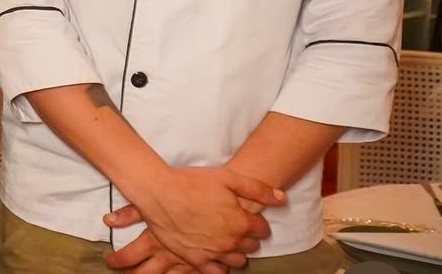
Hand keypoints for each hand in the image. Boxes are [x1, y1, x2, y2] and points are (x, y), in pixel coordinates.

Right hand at [121, 166, 282, 272]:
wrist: (159, 193)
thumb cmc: (191, 182)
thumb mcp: (227, 177)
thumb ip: (258, 189)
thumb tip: (282, 199)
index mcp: (240, 222)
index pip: (262, 229)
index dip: (257, 221)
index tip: (249, 215)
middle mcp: (230, 241)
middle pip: (251, 246)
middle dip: (247, 236)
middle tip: (236, 224)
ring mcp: (213, 253)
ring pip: (237, 260)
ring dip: (236, 251)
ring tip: (226, 238)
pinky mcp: (195, 259)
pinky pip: (216, 271)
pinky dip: (220, 265)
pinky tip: (216, 254)